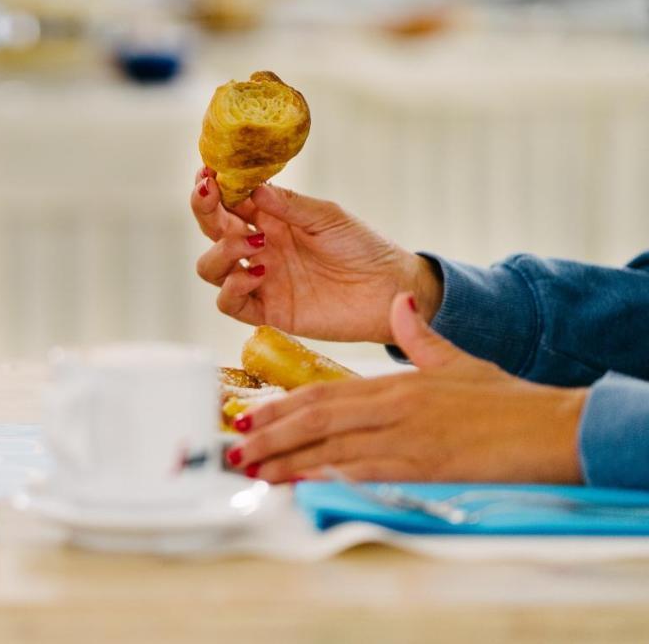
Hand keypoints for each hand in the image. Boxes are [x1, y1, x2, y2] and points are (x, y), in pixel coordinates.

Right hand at [191, 168, 441, 342]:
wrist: (389, 289)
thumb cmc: (362, 246)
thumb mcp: (327, 217)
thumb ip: (289, 205)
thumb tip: (252, 188)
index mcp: (269, 219)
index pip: (228, 202)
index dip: (212, 188)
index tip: (206, 174)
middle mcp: (257, 248)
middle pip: (211, 230)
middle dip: (204, 210)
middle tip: (209, 194)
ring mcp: (259, 280)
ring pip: (211, 267)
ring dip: (221, 252)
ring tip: (254, 243)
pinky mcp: (268, 311)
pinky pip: (230, 304)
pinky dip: (233, 288)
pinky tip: (257, 274)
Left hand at [229, 293, 586, 484]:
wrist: (551, 428)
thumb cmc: (505, 401)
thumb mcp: (456, 360)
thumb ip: (419, 337)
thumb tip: (399, 304)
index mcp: (395, 384)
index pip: (323, 393)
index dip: (281, 407)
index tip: (250, 417)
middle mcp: (392, 408)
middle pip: (316, 418)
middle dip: (271, 433)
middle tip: (235, 446)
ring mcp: (405, 438)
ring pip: (331, 446)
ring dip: (287, 459)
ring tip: (252, 470)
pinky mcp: (422, 466)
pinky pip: (364, 471)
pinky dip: (328, 475)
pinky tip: (301, 482)